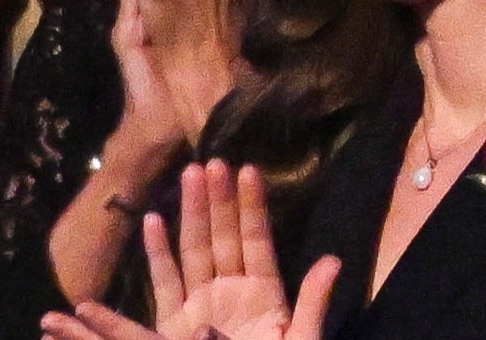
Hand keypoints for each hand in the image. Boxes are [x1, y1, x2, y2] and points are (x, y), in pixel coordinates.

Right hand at [41, 161, 338, 339]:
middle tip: (210, 161)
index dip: (253, 206)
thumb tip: (334, 260)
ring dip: (187, 215)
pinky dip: (156, 255)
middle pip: (221, 237)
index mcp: (264, 295)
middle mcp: (230, 293)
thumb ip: (312, 302)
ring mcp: (201, 308)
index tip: (248, 169)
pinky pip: (162, 286)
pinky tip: (151, 222)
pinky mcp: (175, 327)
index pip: (257, 240)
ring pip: (192, 251)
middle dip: (216, 199)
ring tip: (186, 175)